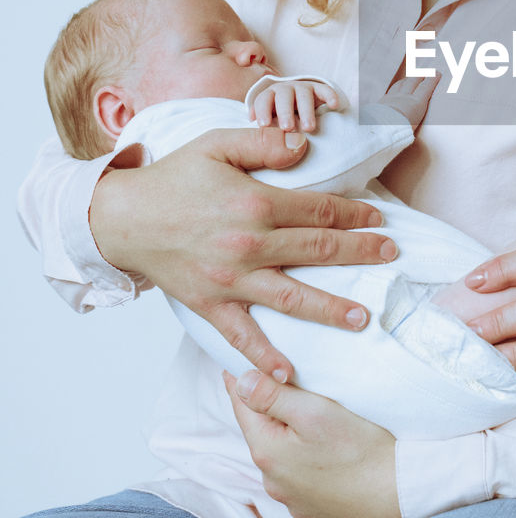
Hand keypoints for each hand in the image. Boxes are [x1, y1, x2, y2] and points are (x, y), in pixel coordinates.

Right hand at [89, 126, 397, 380]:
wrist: (122, 217)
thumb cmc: (173, 178)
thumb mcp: (217, 144)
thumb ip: (264, 143)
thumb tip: (305, 145)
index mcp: (254, 203)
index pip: (319, 210)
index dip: (354, 215)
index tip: (379, 220)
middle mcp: (248, 244)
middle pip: (318, 250)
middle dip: (360, 253)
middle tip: (391, 256)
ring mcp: (230, 280)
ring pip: (292, 297)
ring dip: (331, 309)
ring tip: (363, 318)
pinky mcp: (210, 304)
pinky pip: (242, 335)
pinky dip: (265, 357)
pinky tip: (289, 374)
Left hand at [225, 370, 400, 517]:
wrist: (399, 493)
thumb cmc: (360, 449)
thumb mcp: (314, 412)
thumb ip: (271, 396)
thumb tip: (239, 381)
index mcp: (266, 452)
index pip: (242, 405)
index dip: (241, 378)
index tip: (239, 358)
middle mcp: (272, 480)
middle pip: (261, 430)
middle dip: (268, 406)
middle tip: (281, 379)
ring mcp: (292, 498)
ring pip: (280, 453)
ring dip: (287, 433)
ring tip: (307, 413)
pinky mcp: (313, 507)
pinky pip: (299, 473)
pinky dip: (304, 457)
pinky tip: (324, 448)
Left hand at [250, 80, 338, 132]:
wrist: (295, 105)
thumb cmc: (277, 121)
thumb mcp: (267, 125)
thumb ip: (263, 135)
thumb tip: (264, 147)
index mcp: (269, 97)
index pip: (263, 100)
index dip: (262, 111)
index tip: (264, 124)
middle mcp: (285, 90)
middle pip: (283, 97)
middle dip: (285, 112)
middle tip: (287, 128)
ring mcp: (302, 89)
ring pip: (304, 96)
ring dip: (306, 111)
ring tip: (308, 128)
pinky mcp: (319, 90)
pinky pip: (325, 90)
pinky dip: (329, 96)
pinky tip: (333, 106)